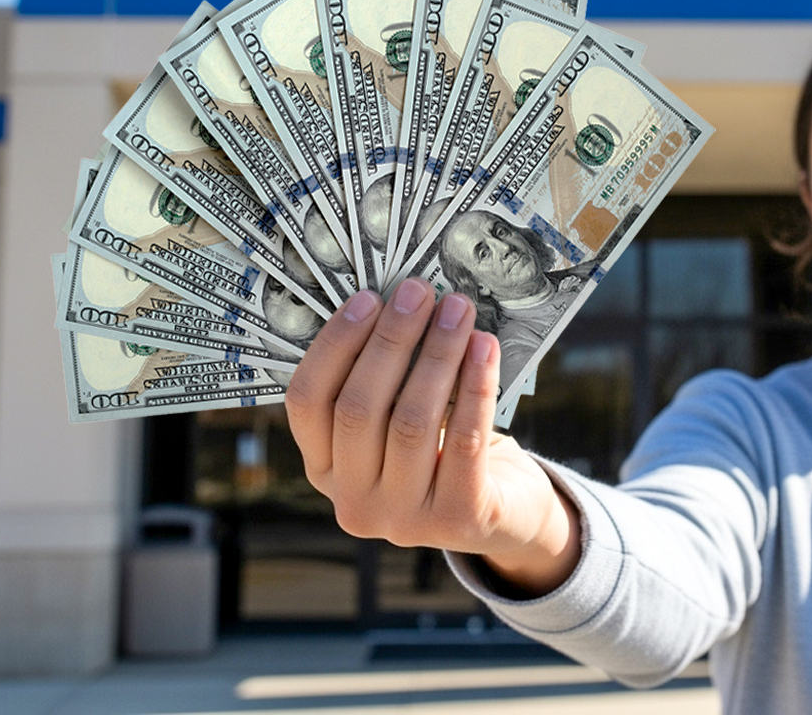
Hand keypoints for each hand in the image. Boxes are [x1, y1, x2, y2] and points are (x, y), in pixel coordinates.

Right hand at [285, 278, 580, 595]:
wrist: (504, 514)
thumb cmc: (444, 449)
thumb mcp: (398, 420)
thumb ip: (385, 377)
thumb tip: (395, 299)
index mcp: (324, 469)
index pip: (307, 402)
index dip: (334, 345)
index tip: (368, 297)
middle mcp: (352, 501)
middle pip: (359, 408)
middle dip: (391, 339)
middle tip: (418, 291)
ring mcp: (403, 519)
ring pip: (412, 421)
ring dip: (437, 354)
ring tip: (458, 309)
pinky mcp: (457, 519)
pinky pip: (464, 440)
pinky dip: (475, 385)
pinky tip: (484, 346)